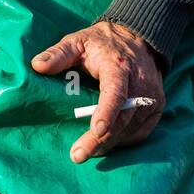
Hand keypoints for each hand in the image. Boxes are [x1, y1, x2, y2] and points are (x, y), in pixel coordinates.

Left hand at [31, 21, 164, 162]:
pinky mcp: (157, 106)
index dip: (107, 112)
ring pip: (131, 128)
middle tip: (77, 155)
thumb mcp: (77, 41)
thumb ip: (58, 54)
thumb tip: (37, 66)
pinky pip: (141, 131)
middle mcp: (140, 83)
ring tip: (87, 152)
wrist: (138, 38)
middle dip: (100, 140)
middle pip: (122, 118)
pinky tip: (107, 144)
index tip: (96, 130)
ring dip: (110, 143)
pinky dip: (124, 140)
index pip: (115, 92)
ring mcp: (151, 97)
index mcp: (118, 66)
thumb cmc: (101, 43)